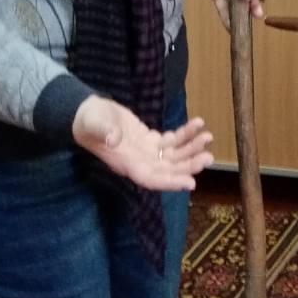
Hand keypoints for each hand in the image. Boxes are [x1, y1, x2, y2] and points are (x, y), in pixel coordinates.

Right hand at [72, 96, 213, 189]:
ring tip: (208, 136)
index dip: (170, 182)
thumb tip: (114, 138)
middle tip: (208, 157)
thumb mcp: (94, 124)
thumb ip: (103, 132)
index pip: (151, 179)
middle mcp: (139, 162)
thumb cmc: (89, 122)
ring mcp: (146, 152)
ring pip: (173, 156)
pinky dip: (185, 134)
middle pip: (168, 169)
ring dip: (191, 148)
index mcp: (126, 164)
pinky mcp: (150, 140)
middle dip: (188, 165)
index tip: (190, 182)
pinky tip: (197, 124)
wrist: (88, 114)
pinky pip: (171, 141)